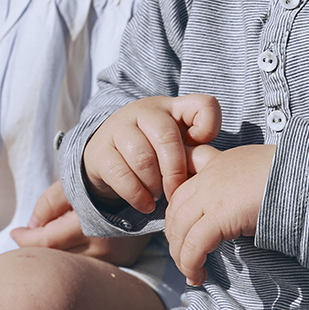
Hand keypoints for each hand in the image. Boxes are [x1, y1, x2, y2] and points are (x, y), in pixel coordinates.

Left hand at [10, 179, 150, 265]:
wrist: (156, 186)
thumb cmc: (113, 178)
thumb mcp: (81, 182)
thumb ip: (53, 201)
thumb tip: (32, 223)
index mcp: (91, 224)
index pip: (50, 241)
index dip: (28, 238)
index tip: (15, 232)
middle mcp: (104, 245)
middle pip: (58, 258)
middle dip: (36, 248)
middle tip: (22, 236)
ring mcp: (116, 257)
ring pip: (74, 263)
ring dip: (55, 253)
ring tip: (41, 237)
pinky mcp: (125, 261)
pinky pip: (91, 263)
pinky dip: (74, 255)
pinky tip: (66, 243)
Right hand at [82, 94, 221, 213]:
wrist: (106, 155)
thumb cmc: (152, 150)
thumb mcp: (176, 143)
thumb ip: (196, 147)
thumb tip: (207, 165)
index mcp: (170, 108)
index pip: (201, 105)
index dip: (209, 127)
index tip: (201, 148)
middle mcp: (143, 111)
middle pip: (166, 136)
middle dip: (175, 171)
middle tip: (176, 192)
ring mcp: (118, 127)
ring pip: (143, 157)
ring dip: (154, 184)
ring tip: (158, 194)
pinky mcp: (99, 150)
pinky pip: (120, 174)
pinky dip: (137, 195)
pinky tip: (145, 204)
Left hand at [164, 143, 275, 285]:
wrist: (302, 173)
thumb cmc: (287, 175)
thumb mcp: (254, 171)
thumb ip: (238, 185)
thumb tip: (240, 211)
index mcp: (216, 163)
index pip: (182, 187)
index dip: (177, 213)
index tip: (181, 233)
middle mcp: (208, 176)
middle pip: (175, 209)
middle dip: (174, 237)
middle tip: (183, 257)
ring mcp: (211, 193)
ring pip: (180, 228)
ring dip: (180, 256)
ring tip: (190, 273)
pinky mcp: (220, 214)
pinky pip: (195, 243)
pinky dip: (191, 263)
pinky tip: (197, 275)